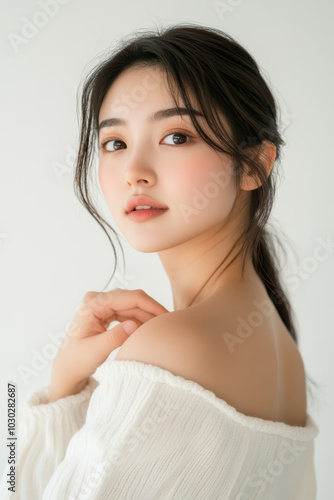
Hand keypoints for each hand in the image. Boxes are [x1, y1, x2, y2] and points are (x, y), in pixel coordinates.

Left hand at [49, 288, 168, 401]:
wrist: (67, 369)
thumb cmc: (76, 361)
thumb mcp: (96, 351)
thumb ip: (115, 337)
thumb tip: (135, 325)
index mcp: (92, 303)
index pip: (128, 297)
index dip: (150, 304)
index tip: (166, 315)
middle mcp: (97, 299)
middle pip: (132, 299)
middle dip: (151, 310)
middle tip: (168, 323)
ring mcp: (102, 305)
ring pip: (132, 306)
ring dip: (146, 316)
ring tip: (160, 328)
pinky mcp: (106, 312)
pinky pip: (128, 312)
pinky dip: (139, 320)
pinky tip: (148, 329)